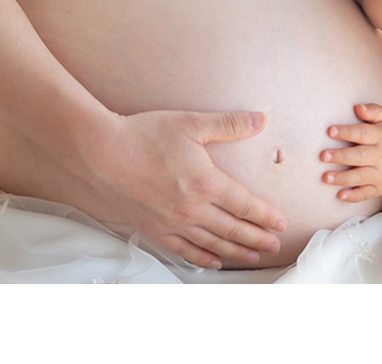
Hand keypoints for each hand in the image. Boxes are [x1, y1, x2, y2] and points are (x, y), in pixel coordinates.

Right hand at [82, 110, 289, 268]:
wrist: (100, 154)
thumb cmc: (142, 136)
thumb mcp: (190, 123)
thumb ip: (227, 125)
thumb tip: (259, 120)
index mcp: (206, 183)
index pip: (246, 205)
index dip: (266, 216)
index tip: (281, 223)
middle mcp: (192, 209)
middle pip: (234, 229)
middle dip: (258, 238)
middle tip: (273, 246)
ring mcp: (172, 222)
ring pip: (212, 243)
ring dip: (236, 252)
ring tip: (252, 257)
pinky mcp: (153, 229)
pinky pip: (184, 250)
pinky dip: (202, 258)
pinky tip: (213, 261)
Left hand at [321, 103, 381, 202]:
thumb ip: (374, 111)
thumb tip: (357, 107)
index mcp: (381, 137)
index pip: (362, 133)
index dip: (346, 132)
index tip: (331, 131)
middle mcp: (380, 156)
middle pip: (359, 156)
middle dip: (340, 157)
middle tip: (323, 156)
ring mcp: (380, 173)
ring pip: (360, 177)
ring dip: (343, 178)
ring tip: (326, 177)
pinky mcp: (380, 187)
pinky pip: (366, 193)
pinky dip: (354, 196)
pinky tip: (341, 195)